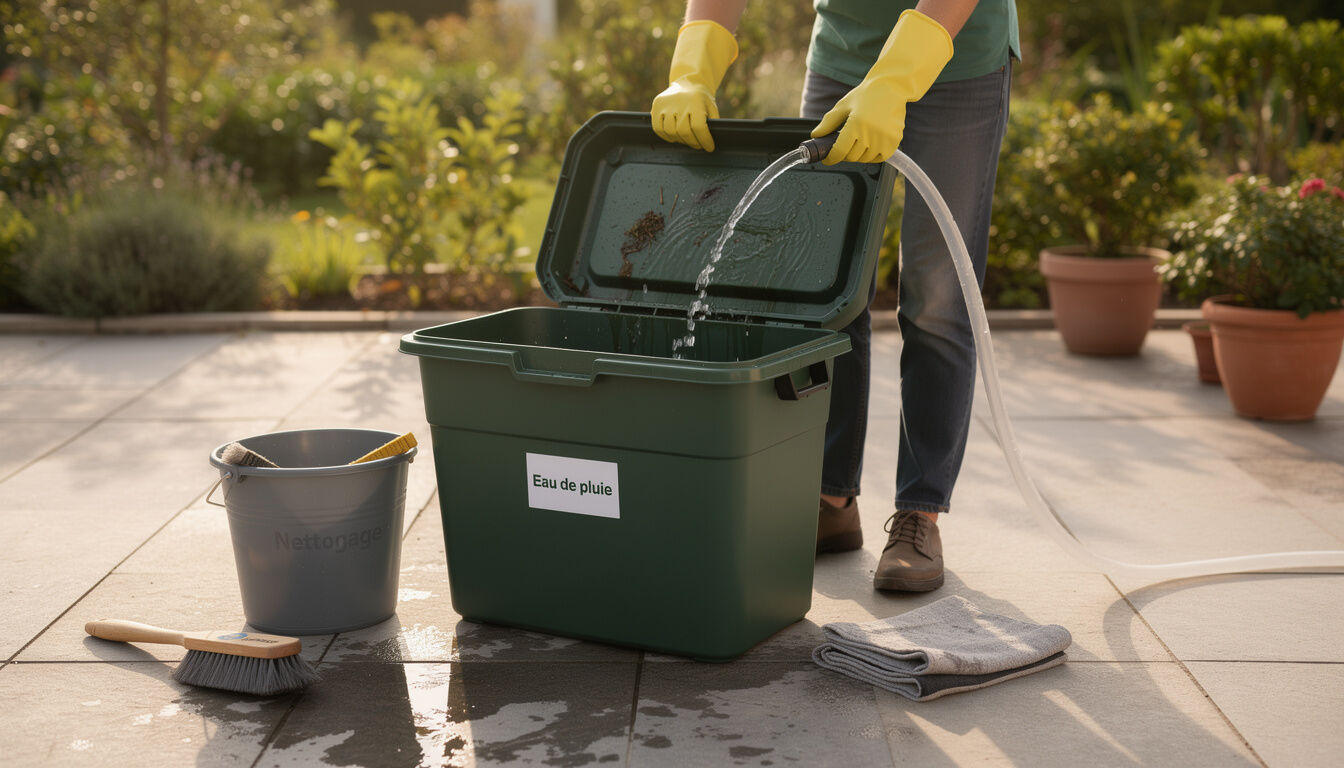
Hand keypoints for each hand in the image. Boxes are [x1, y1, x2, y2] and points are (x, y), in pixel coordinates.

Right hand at [651, 20, 737, 151]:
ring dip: (680, 140)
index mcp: (695, 101)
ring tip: (687, 140)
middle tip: (698, 145)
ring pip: (670, 132)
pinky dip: (666, 137)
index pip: (699, 127)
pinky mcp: (656, 106)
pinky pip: (658, 128)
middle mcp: (679, 102)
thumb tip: (709, 143)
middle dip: (693, 142)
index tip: (709, 148)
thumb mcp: (712, 107)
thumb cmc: (702, 99)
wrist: (688, 83)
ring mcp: (666, 104)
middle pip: (684, 131)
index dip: (704, 140)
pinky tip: (674, 137)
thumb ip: (712, 123)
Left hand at [811, 10, 952, 164]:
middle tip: (844, 144)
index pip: (840, 150)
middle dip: (846, 153)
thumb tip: (816, 135)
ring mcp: (885, 137)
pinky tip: (872, 141)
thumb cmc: (868, 92)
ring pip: (867, 159)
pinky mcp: (895, 140)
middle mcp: (871, 132)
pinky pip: (881, 157)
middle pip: (852, 157)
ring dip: (861, 153)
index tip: (828, 156)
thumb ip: (830, 121)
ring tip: (859, 140)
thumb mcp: (845, 103)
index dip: (831, 156)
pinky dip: (874, 153)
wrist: (896, 83)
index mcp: (856, 123)